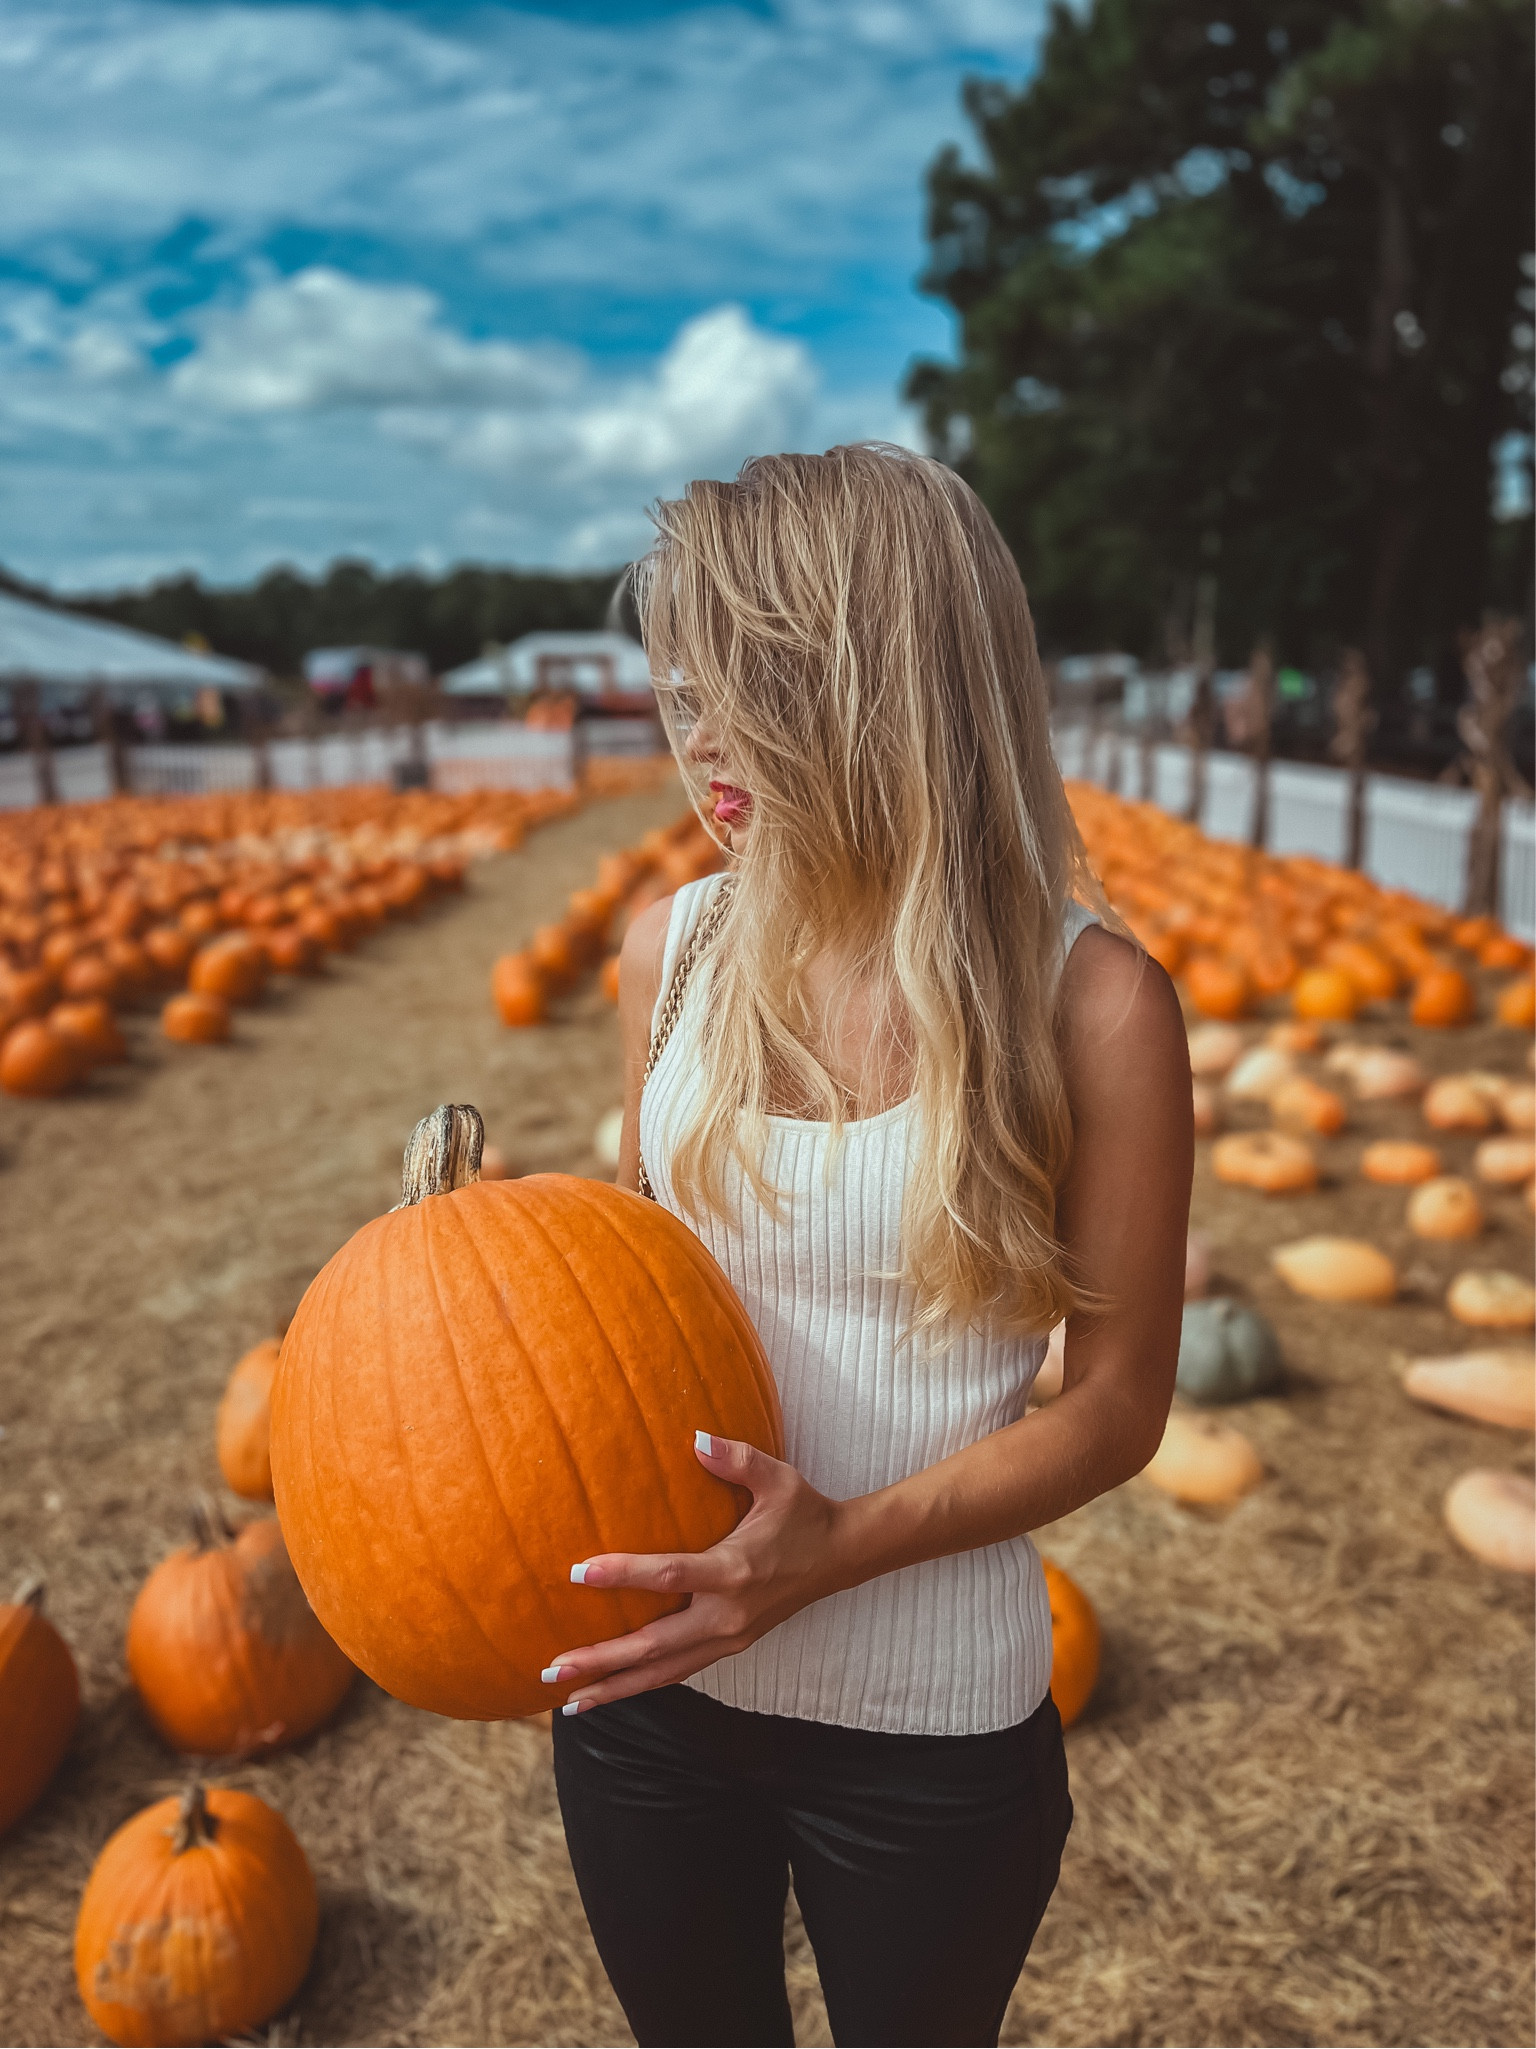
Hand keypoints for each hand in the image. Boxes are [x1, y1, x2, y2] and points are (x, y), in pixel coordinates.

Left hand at [541, 1432, 843, 1713]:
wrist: (841, 1556)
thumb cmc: (804, 1512)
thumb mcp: (778, 1478)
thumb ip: (737, 1458)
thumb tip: (695, 1437)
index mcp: (735, 1570)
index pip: (670, 1575)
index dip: (623, 1574)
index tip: (578, 1572)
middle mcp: (728, 1614)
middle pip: (655, 1646)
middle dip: (602, 1660)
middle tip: (553, 1667)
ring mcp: (730, 1637)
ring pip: (664, 1673)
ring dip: (615, 1687)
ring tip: (568, 1700)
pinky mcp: (730, 1646)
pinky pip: (679, 1673)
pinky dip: (642, 1685)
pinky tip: (610, 1692)